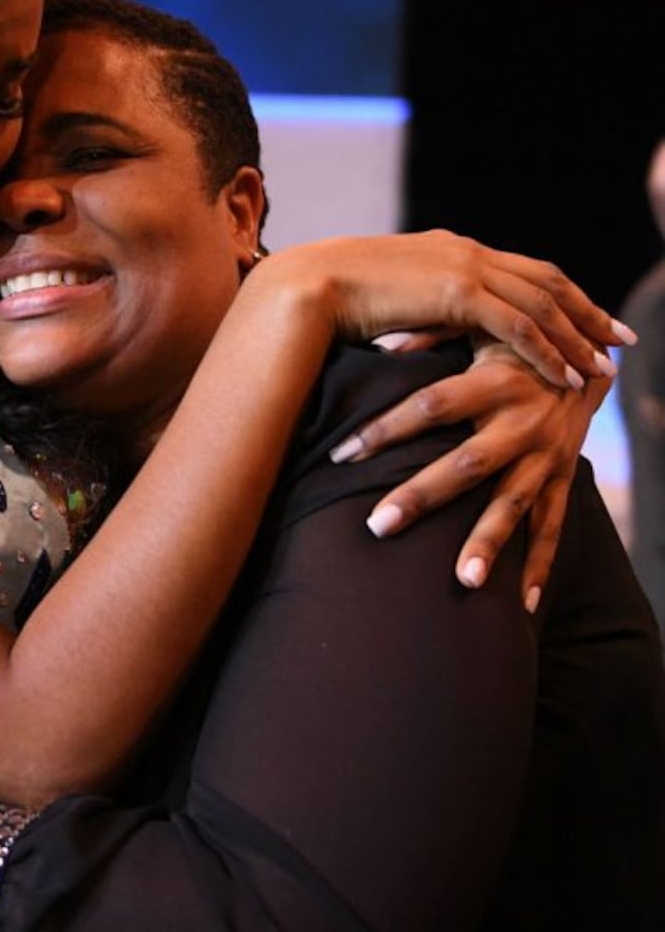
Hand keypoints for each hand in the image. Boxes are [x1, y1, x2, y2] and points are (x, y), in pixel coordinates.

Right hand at [255, 230, 630, 390]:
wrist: (305, 287)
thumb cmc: (333, 302)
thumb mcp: (389, 301)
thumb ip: (417, 308)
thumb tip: (423, 332)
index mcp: (451, 250)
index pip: (522, 270)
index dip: (561, 295)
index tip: (589, 319)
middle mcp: (465, 251)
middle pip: (547, 280)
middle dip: (587, 310)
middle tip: (620, 338)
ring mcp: (464, 266)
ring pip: (541, 303)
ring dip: (576, 336)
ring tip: (603, 367)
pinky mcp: (457, 291)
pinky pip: (518, 326)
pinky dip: (547, 351)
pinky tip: (566, 376)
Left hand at [328, 339, 611, 607]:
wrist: (589, 357)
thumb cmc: (512, 343)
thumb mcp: (477, 327)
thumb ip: (430, 333)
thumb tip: (378, 341)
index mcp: (494, 380)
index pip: (430, 405)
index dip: (385, 429)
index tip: (342, 455)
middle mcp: (522, 421)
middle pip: (466, 463)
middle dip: (422, 496)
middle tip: (377, 526)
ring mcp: (546, 455)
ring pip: (513, 504)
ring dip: (489, 543)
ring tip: (464, 581)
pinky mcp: (563, 478)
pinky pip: (552, 527)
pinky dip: (539, 567)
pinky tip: (520, 604)